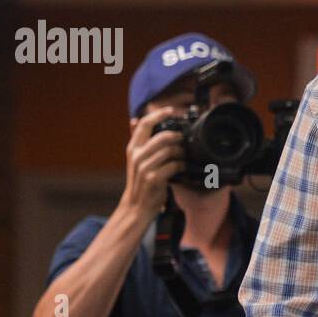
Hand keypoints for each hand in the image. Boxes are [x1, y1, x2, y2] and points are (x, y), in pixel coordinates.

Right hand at [120, 106, 184, 222]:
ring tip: (184, 155)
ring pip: (170, 150)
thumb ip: (140, 142)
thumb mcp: (136, 159)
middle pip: (162, 136)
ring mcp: (145, 167)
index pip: (144, 124)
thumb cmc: (141, 181)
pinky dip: (182, 165)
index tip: (171, 110)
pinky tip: (182, 167)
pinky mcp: (154, 178)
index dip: (159, 114)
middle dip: (177, 136)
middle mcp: (137, 156)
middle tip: (183, 139)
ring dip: (181, 152)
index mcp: (133, 148)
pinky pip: (174, 165)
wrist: (137, 206)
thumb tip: (134, 120)